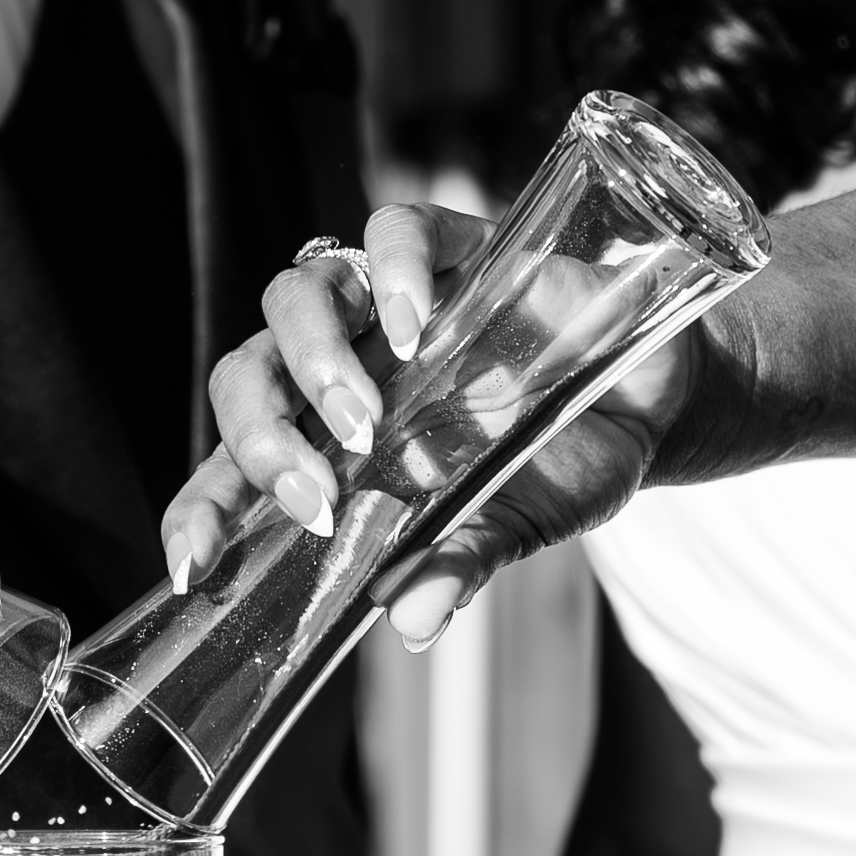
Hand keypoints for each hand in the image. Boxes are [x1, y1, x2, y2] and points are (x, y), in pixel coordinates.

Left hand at [159, 199, 696, 646]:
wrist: (663, 394)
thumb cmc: (574, 459)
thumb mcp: (520, 522)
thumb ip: (460, 560)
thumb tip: (410, 622)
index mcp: (335, 446)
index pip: (234, 471)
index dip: (200, 510)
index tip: (193, 565)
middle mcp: (343, 368)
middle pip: (245, 376)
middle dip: (260, 438)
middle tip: (315, 492)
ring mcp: (386, 303)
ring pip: (294, 297)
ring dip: (313, 362)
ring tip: (366, 423)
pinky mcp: (448, 245)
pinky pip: (388, 233)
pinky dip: (389, 271)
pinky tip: (415, 326)